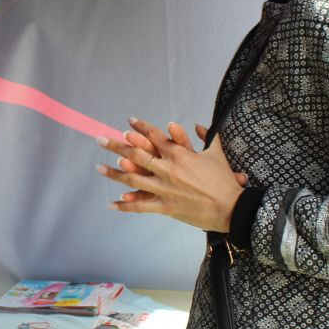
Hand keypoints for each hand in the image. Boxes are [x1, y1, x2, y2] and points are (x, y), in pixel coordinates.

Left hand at [95, 117, 246, 231]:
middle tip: (100, 139)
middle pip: (136, 154)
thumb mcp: (217, 153)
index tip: (128, 121)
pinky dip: (125, 206)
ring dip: (114, 173)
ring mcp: (165, 188)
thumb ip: (208, 136)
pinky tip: (111, 204)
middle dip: (116, 145)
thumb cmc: (225, 180)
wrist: (231, 207)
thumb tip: (200, 124)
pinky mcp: (166, 207)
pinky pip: (141, 206)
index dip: (141, 128)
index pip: (156, 136)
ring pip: (133, 179)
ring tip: (98, 167)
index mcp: (180, 154)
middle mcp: (168, 169)